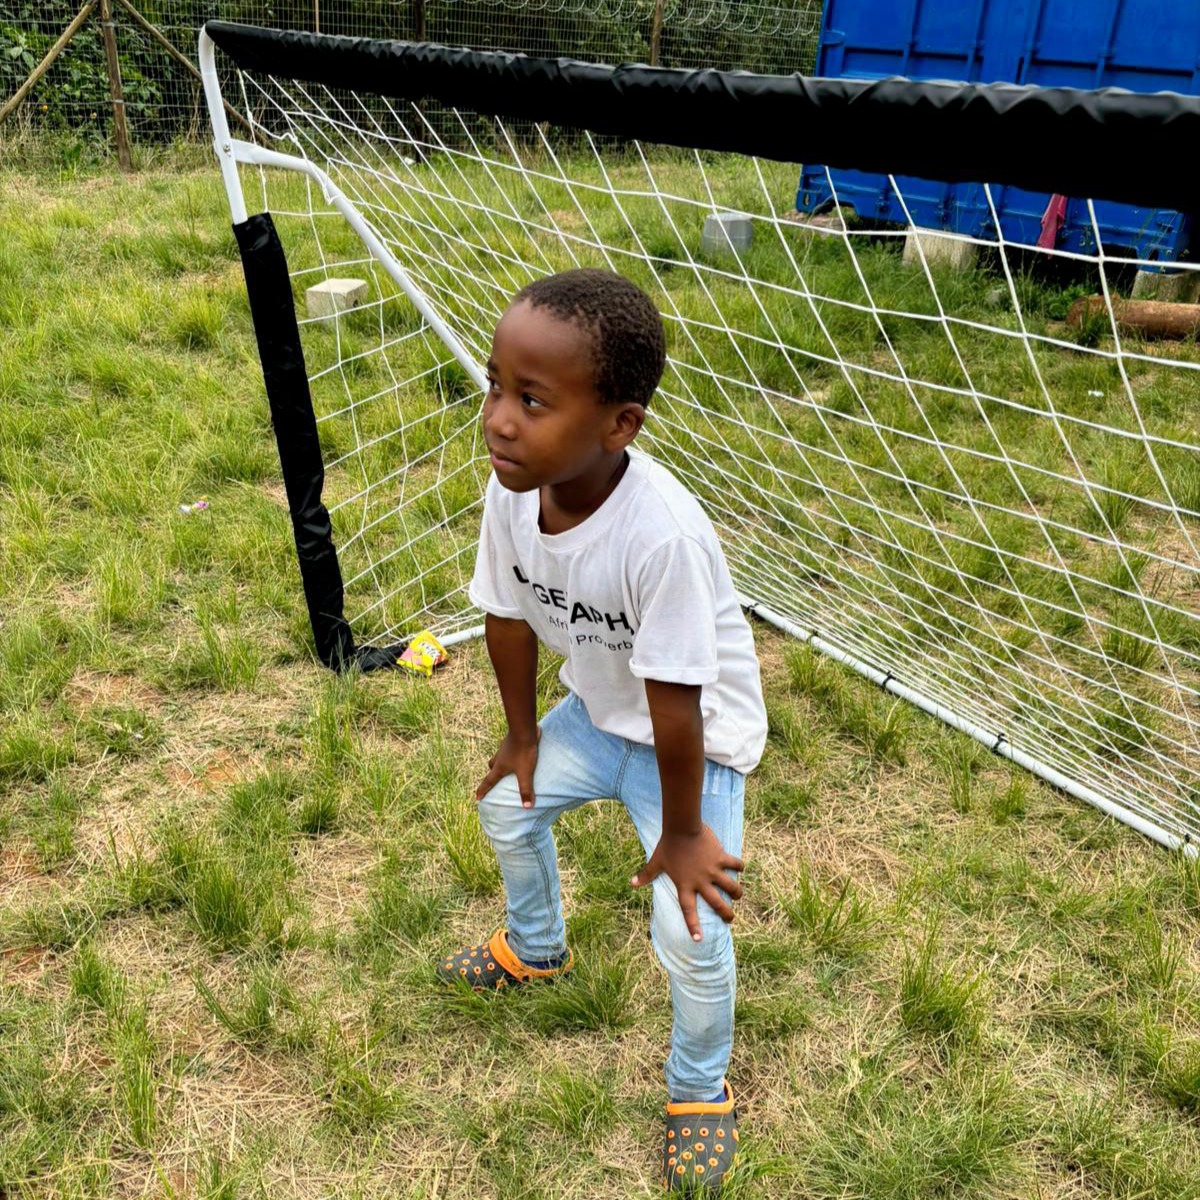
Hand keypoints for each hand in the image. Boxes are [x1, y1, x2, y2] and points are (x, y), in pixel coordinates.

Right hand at [474, 727, 540, 807]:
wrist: (524, 729)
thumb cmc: (523, 752)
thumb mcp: (525, 772)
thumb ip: (526, 789)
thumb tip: (527, 807)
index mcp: (499, 767)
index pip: (488, 781)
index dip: (483, 790)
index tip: (477, 798)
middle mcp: (500, 757)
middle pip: (491, 766)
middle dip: (492, 773)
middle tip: (494, 778)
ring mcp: (505, 748)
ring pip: (499, 757)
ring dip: (501, 762)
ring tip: (508, 766)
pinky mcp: (512, 741)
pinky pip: (508, 749)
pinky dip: (510, 754)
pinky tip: (518, 754)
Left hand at [630, 825, 743, 940]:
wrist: (681, 827)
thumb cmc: (668, 845)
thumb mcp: (656, 861)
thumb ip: (646, 874)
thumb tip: (631, 883)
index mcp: (685, 885)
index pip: (688, 910)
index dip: (693, 925)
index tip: (699, 939)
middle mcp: (701, 881)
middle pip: (716, 903)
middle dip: (726, 914)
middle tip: (730, 920)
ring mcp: (713, 870)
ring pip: (731, 886)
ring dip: (737, 893)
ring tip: (738, 896)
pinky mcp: (721, 857)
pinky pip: (734, 864)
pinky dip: (739, 866)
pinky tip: (741, 868)